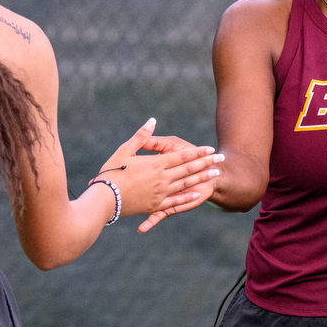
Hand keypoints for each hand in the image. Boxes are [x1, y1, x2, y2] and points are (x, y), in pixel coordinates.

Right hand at [93, 119, 222, 231]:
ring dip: (202, 178)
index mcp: (155, 164)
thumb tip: (152, 121)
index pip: (182, 157)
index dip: (197, 152)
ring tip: (215, 173)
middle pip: (188, 169)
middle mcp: (162, 179)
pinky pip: (176, 202)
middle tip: (221, 159)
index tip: (210, 148)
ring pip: (186, 184)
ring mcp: (161, 193)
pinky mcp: (156, 205)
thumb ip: (141, 137)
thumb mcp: (124, 150)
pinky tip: (197, 195)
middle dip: (206, 163)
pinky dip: (187, 198)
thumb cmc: (112, 171)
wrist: (106, 198)